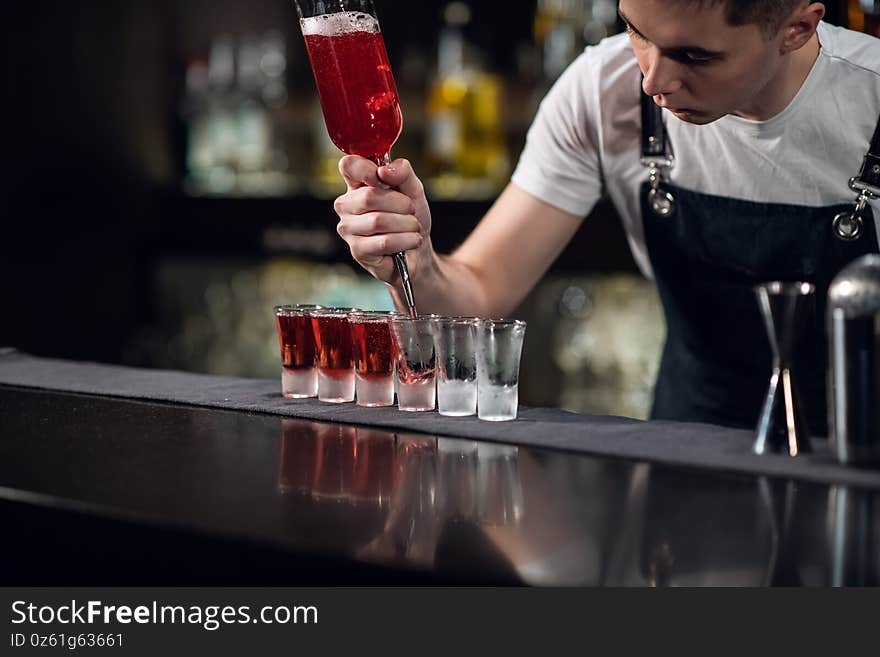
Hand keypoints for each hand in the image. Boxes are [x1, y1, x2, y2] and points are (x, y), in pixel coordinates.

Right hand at [334, 156, 433, 284]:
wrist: (418, 249)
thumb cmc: (410, 217)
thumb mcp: (413, 189)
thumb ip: (403, 173)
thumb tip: (384, 170)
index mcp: (357, 184)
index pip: (349, 166)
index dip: (366, 170)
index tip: (383, 178)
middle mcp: (347, 205)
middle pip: (369, 196)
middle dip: (400, 204)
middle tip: (411, 211)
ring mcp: (349, 228)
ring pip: (378, 221)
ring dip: (406, 224)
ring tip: (413, 227)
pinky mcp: (357, 250)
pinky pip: (383, 242)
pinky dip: (405, 240)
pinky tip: (411, 240)